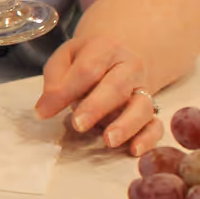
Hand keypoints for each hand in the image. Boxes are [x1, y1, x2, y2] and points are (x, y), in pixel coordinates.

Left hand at [34, 35, 164, 155]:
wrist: (118, 57)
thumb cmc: (85, 60)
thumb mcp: (65, 59)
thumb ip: (54, 80)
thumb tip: (44, 109)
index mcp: (106, 48)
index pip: (87, 69)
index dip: (66, 91)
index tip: (44, 112)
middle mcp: (130, 67)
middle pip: (116, 87)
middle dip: (96, 107)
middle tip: (78, 124)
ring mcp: (143, 90)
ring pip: (141, 107)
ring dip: (126, 125)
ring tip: (108, 140)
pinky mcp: (151, 111)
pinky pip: (155, 125)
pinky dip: (148, 139)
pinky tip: (134, 150)